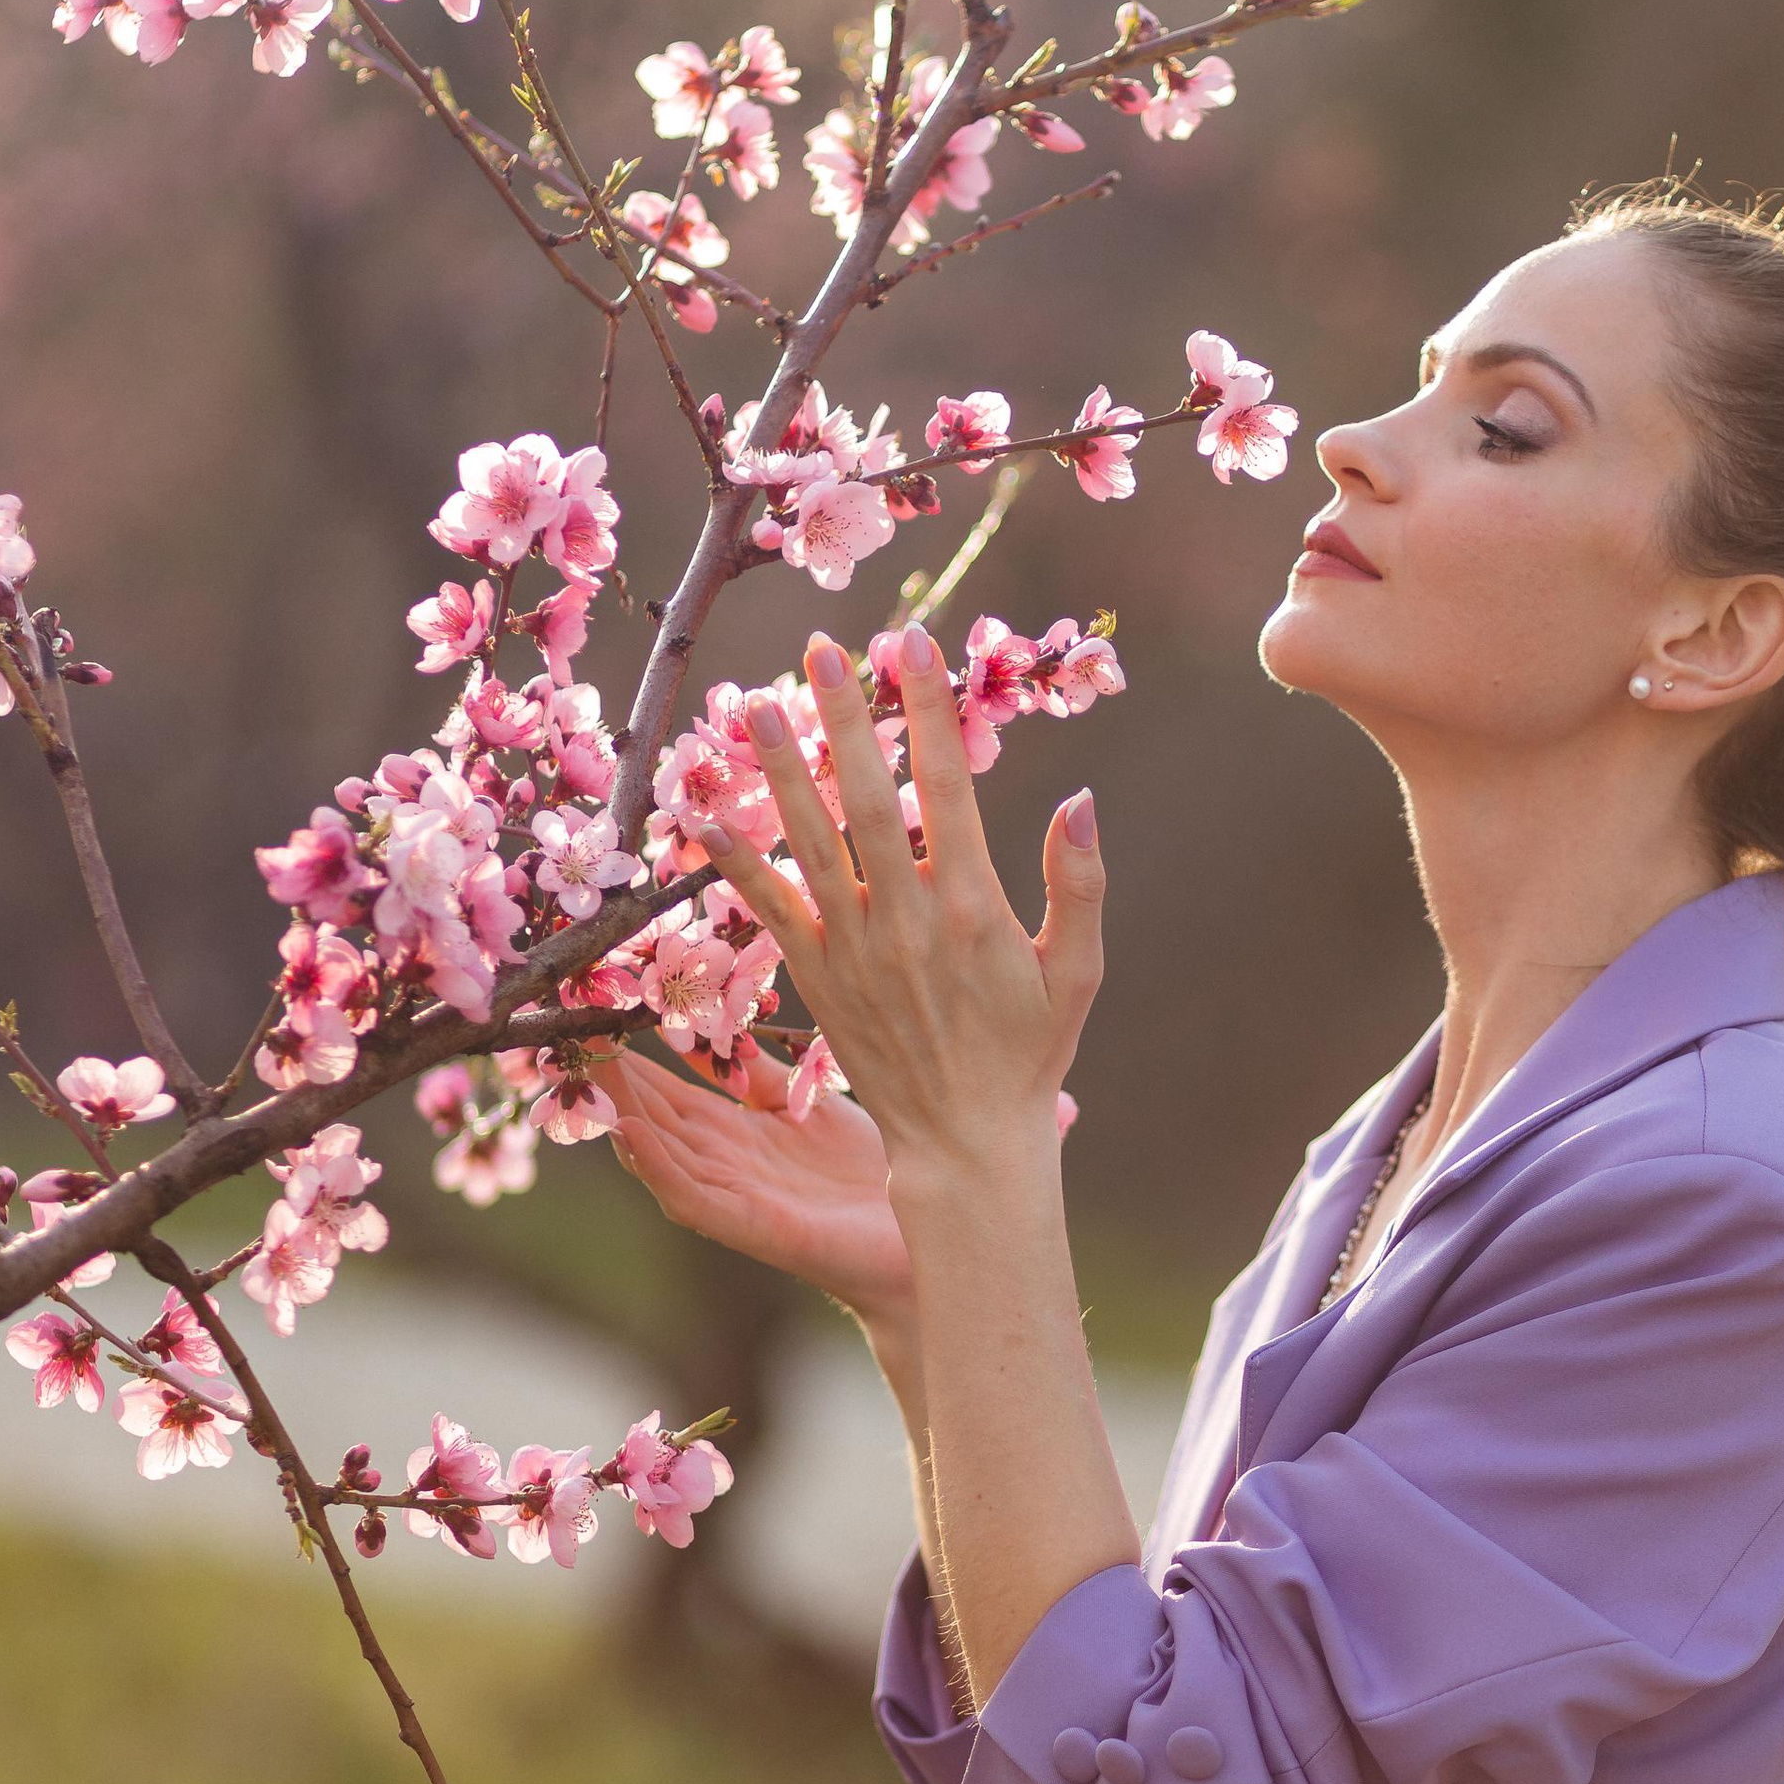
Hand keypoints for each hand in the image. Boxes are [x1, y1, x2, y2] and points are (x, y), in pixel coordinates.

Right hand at [607, 1041, 915, 1327]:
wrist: (920, 1234)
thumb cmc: (868, 1173)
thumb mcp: (807, 1105)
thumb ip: (758, 1075)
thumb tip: (713, 1024)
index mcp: (733, 1133)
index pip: (665, 1088)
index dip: (630, 1054)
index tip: (595, 1011)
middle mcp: (720, 1163)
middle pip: (649, 1115)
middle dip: (610, 1077)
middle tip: (571, 1030)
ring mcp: (730, 1196)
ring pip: (656, 1152)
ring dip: (618, 1112)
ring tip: (588, 1070)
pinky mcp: (748, 1226)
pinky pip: (687, 1196)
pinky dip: (655, 1165)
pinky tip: (629, 1132)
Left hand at [700, 620, 1103, 1192]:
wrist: (964, 1142)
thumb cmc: (1029, 1054)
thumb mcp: (1079, 971)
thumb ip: (1081, 882)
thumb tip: (1082, 797)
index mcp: (972, 905)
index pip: (949, 783)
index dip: (930, 708)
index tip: (916, 641)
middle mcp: (904, 917)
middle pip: (868, 796)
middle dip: (847, 716)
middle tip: (822, 647)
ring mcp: (853, 947)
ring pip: (810, 840)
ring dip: (781, 769)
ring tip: (757, 704)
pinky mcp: (817, 978)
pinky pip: (769, 909)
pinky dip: (733, 863)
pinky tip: (702, 816)